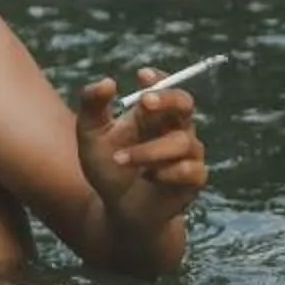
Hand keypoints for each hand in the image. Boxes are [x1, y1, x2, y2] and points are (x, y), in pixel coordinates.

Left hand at [74, 66, 208, 231]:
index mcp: (152, 115)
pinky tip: (149, 177)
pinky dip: (166, 172)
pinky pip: (190, 170)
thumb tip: (107, 82)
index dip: (158, 79)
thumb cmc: (108, 168)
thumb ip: (92, 107)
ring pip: (181, 141)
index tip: (142, 74)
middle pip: (185, 103)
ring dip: (147, 150)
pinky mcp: (194, 180)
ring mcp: (188, 154)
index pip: (164, 88)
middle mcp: (175, 129)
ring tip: (119, 159)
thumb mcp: (91, 137)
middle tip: (144, 103)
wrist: (118, 210)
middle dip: (167, 100)